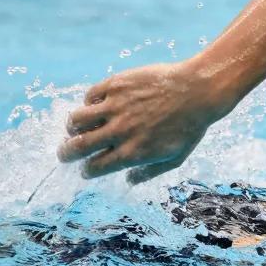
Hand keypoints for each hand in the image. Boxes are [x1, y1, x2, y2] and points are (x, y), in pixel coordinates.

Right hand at [58, 60, 229, 183]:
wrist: (199, 90)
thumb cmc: (190, 126)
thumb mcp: (176, 157)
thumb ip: (149, 172)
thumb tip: (128, 180)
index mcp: (133, 152)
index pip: (94, 167)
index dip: (87, 170)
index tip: (87, 168)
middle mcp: (120, 131)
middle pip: (76, 147)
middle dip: (66, 153)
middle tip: (66, 152)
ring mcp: (117, 107)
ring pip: (76, 120)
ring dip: (72, 127)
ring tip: (76, 127)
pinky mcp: (117, 85)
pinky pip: (90, 95)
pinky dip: (88, 103)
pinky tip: (96, 106)